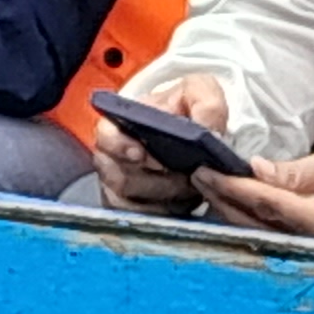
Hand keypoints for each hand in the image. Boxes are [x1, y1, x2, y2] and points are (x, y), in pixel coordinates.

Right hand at [90, 72, 236, 212]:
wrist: (191, 138)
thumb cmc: (185, 112)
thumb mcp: (200, 93)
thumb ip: (206, 102)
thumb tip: (208, 129)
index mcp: (119, 124)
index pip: (105, 136)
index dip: (119, 146)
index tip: (141, 153)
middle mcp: (111, 157)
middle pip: (119, 177)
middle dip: (156, 181)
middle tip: (185, 176)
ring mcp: (117, 186)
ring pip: (131, 202)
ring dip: (164, 197)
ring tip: (189, 187)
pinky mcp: (130, 209)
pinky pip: (140, 220)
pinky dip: (164, 213)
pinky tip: (183, 202)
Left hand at [199, 146, 313, 247]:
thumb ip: (300, 171)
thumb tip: (258, 169)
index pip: (267, 202)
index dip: (233, 186)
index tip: (207, 171)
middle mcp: (309, 246)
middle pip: (252, 222)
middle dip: (221, 198)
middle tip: (196, 175)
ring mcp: (305, 256)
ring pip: (253, 233)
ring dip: (226, 210)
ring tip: (205, 186)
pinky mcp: (302, 256)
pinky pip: (265, 239)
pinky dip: (242, 221)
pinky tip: (227, 206)